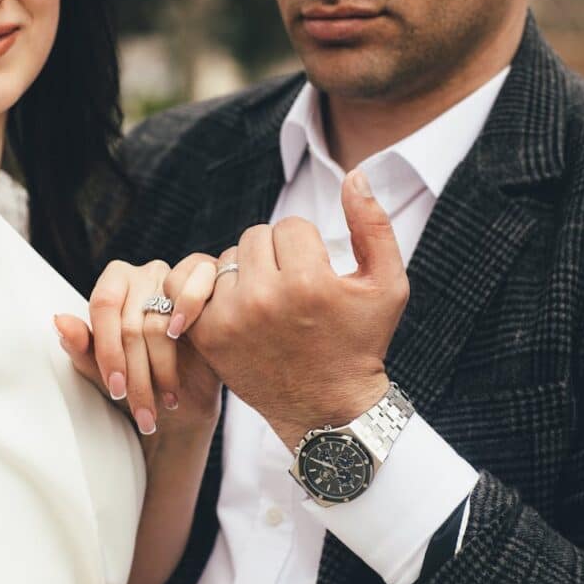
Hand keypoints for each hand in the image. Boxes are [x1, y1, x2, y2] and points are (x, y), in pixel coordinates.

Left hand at [56, 255, 222, 439]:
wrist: (184, 397)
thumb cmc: (137, 377)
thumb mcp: (103, 368)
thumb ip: (81, 346)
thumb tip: (60, 321)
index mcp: (114, 282)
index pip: (104, 306)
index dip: (108, 350)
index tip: (115, 388)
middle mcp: (145, 274)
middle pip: (131, 323)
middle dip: (134, 375)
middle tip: (140, 410)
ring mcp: (178, 280)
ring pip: (159, 328)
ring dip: (159, 374)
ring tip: (161, 403)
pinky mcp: (207, 295)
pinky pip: (192, 318)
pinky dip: (182, 356)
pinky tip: (179, 383)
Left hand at [165, 170, 406, 448]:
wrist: (327, 409)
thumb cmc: (361, 344)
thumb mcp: (387, 285)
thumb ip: (373, 225)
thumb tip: (354, 174)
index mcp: (308, 281)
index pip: (291, 226)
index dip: (308, 248)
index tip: (317, 277)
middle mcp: (263, 297)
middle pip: (255, 236)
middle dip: (275, 256)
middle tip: (293, 289)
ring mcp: (230, 318)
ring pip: (227, 259)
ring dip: (245, 272)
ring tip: (269, 303)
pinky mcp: (206, 336)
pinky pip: (196, 286)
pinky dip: (214, 291)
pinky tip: (238, 307)